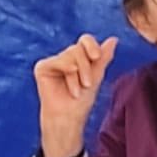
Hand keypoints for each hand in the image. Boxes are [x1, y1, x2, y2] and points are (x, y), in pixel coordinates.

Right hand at [33, 34, 117, 156]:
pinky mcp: (42, 67)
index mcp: (78, 58)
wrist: (69, 117)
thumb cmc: (81, 102)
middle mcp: (65, 58)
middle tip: (87, 84)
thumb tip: (114, 39)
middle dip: (86, 67)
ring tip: (78, 90)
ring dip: (78, 74)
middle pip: (79, 48)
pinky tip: (69, 85)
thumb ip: (103, 57)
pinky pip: (58, 60)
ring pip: (71, 54)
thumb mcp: (96, 76)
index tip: (96, 57)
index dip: (91, 45)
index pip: (85, 40)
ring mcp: (53, 62)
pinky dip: (67, 71)